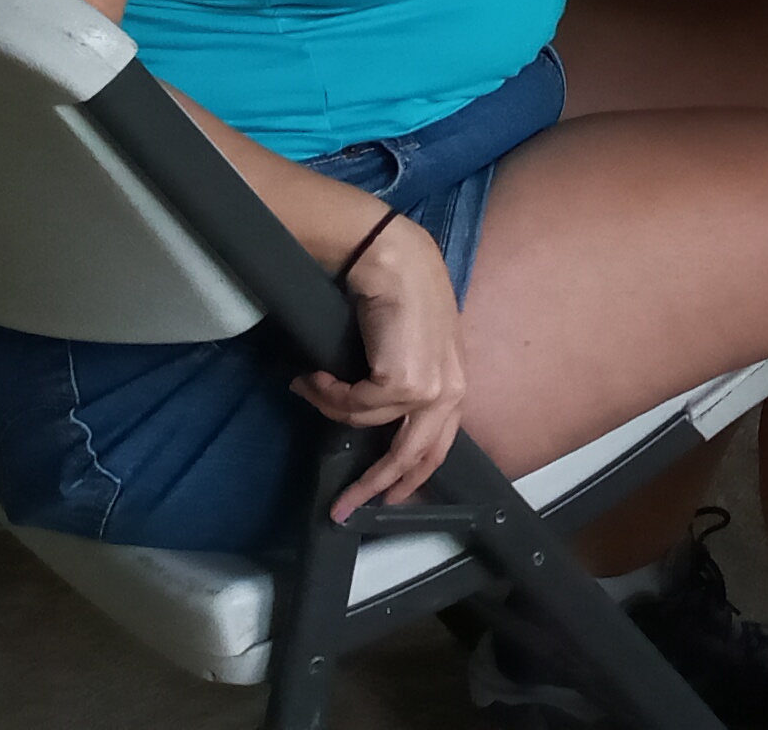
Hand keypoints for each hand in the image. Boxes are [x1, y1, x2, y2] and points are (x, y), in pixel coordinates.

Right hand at [294, 211, 467, 517]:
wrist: (393, 258)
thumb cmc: (401, 290)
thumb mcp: (412, 343)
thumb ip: (406, 380)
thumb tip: (369, 414)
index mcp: (456, 381)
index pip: (438, 445)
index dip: (411, 476)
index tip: (386, 499)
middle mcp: (451, 390)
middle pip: (413, 457)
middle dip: (375, 486)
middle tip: (343, 509)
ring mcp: (429, 388)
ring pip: (369, 425)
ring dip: (332, 411)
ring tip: (310, 386)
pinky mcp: (402, 382)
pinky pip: (353, 406)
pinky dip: (327, 394)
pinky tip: (314, 375)